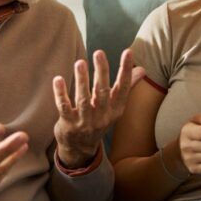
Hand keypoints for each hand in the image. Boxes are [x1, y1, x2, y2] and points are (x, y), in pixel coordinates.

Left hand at [53, 50, 133, 168]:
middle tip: (99, 53)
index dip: (126, 70)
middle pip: (102, 92)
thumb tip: (142, 69)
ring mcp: (85, 121)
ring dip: (82, 81)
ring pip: (83, 99)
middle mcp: (102, 116)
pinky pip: (64, 107)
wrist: (80, 148)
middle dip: (101, 72)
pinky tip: (58, 79)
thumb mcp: (114, 107)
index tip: (128, 52)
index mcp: (115, 109)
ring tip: (79, 63)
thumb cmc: (98, 119)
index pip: (123, 88)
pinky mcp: (69, 124)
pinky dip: (61, 94)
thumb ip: (126, 86)